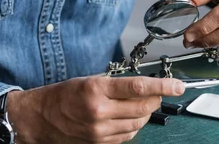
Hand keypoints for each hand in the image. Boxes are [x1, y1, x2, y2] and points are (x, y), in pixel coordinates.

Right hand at [6, 76, 184, 143]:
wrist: (41, 118)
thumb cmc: (64, 95)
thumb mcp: (90, 80)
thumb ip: (118, 85)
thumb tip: (147, 87)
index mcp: (96, 89)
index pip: (139, 87)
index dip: (163, 86)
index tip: (177, 85)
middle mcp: (99, 111)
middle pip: (143, 106)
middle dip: (157, 99)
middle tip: (160, 92)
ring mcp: (100, 130)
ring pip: (139, 122)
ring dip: (146, 112)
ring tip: (141, 104)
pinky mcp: (100, 142)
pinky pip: (128, 134)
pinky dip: (135, 124)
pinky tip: (129, 117)